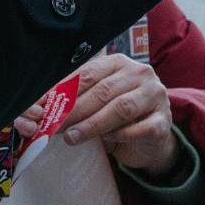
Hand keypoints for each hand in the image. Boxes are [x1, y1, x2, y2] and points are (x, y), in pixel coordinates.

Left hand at [14, 52, 178, 177]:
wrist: (151, 139)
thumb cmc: (117, 117)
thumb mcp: (97, 101)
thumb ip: (76, 98)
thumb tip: (41, 105)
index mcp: (120, 63)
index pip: (89, 73)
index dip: (64, 90)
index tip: (43, 106)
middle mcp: (140, 74)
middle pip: (103, 91)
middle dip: (74, 110)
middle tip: (53, 126)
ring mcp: (155, 96)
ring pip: (120, 108)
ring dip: (92, 124)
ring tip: (71, 137)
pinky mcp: (163, 121)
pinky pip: (139, 128)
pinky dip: (120, 135)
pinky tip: (107, 141)